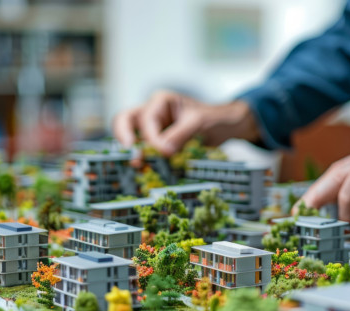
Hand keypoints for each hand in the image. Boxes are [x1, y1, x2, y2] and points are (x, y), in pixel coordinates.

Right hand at [113, 90, 259, 155]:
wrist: (225, 127)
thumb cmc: (213, 118)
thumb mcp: (199, 123)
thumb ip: (180, 134)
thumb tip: (163, 151)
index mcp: (160, 102)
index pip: (147, 120)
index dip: (152, 138)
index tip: (164, 153)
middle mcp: (151, 112)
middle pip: (124, 119)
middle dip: (123, 136)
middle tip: (132, 155)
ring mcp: (152, 128)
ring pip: (129, 134)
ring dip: (130, 150)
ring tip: (136, 166)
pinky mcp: (156, 143)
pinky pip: (142, 149)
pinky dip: (141, 158)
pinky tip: (144, 170)